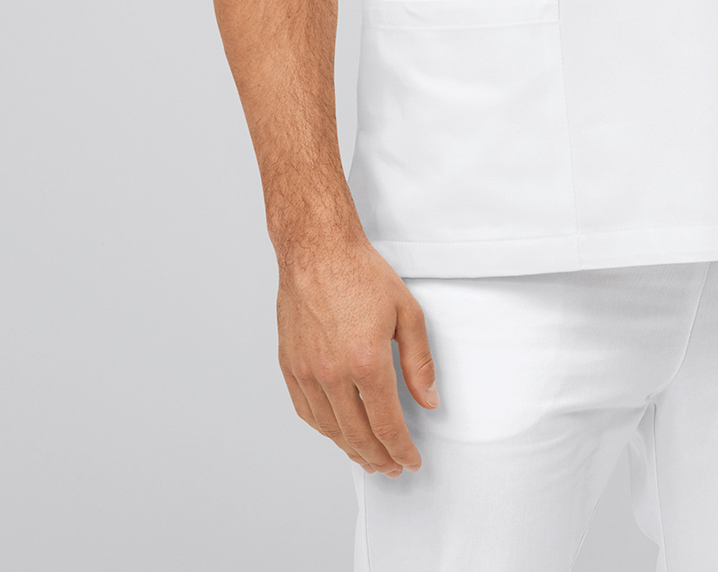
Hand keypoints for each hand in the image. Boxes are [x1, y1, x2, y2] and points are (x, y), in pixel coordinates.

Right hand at [277, 235, 437, 475]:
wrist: (317, 249)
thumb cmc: (361, 274)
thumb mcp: (406, 312)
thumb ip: (419, 362)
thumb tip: (428, 399)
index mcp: (366, 362)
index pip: (387, 424)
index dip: (401, 449)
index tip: (410, 460)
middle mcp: (333, 373)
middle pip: (357, 436)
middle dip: (379, 458)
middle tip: (392, 467)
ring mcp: (307, 372)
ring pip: (329, 429)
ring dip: (350, 450)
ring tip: (367, 457)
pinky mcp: (289, 365)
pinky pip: (305, 411)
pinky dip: (323, 429)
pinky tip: (336, 431)